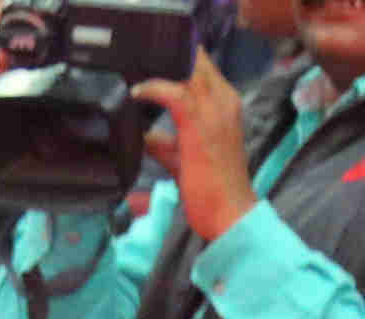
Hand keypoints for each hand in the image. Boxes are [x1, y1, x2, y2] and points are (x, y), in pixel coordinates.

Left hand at [133, 68, 254, 241]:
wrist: (229, 211)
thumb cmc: (211, 188)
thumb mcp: (183, 158)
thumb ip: (163, 142)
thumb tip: (142, 134)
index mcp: (225, 104)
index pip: (202, 68)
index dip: (176, 63)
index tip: (149, 69)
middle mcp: (224, 101)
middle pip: (196, 61)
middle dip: (166, 61)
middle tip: (137, 70)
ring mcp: (214, 110)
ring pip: (186, 69)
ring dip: (158, 71)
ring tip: (134, 79)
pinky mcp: (199, 124)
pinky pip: (173, 92)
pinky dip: (153, 88)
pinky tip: (136, 93)